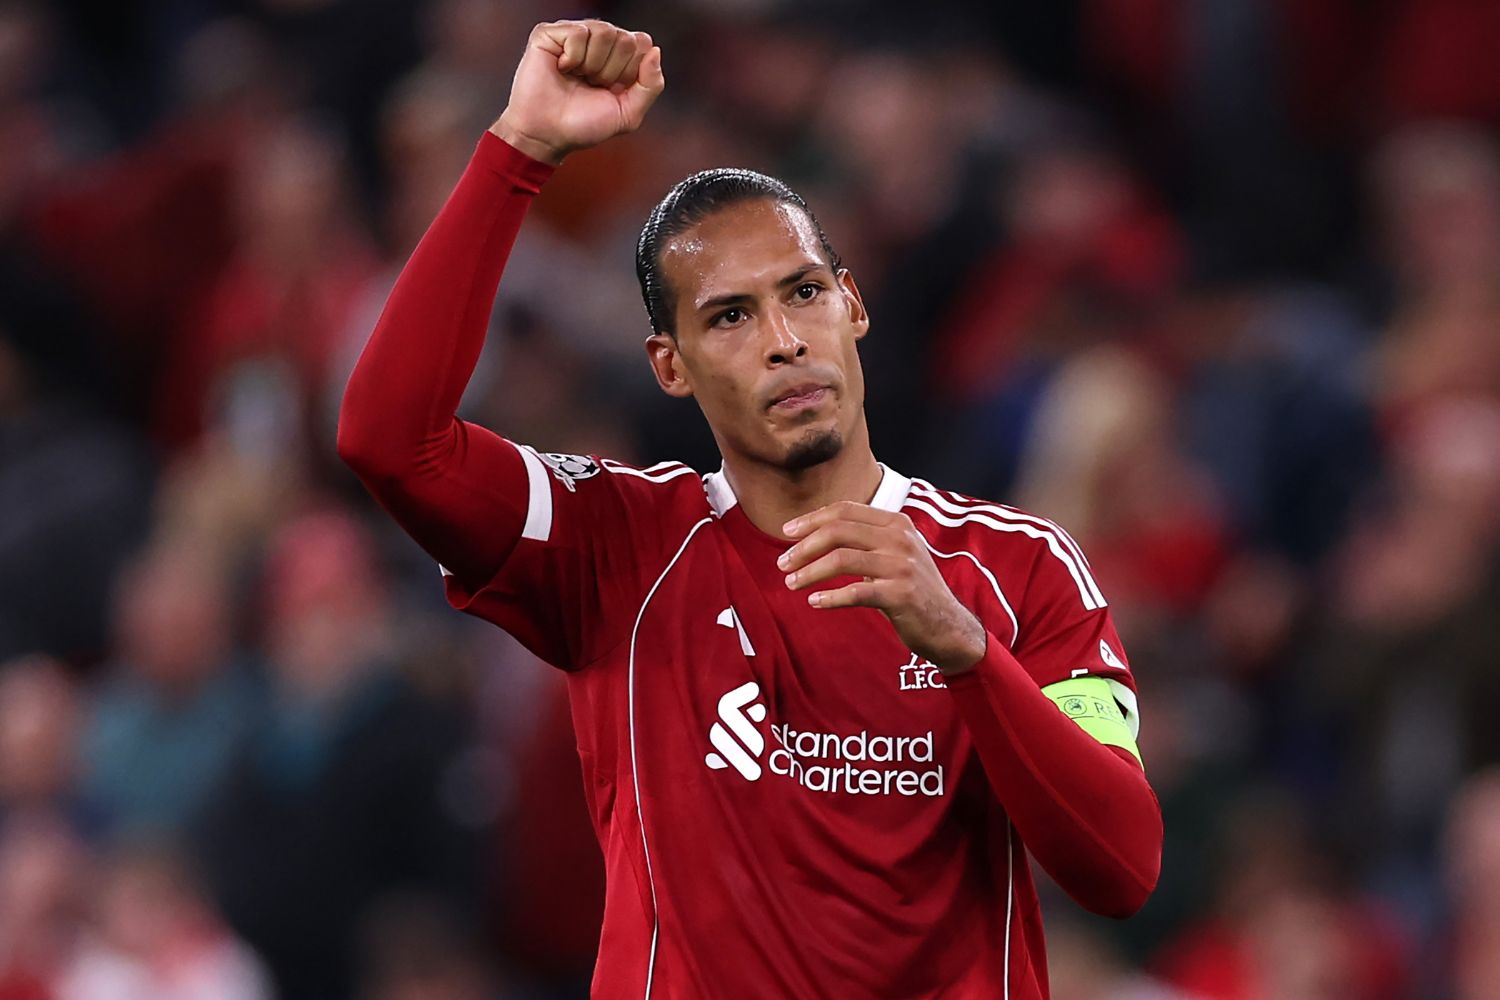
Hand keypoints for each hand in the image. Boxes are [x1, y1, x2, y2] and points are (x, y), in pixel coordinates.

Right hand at [489, 19, 664, 164]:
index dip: (631, 70)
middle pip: (626, 38)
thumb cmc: (582, 125)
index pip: (642, 43)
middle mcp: (598, 42)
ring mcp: (575, 35)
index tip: (614, 89)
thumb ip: (651, 85)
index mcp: (618, 56)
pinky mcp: (551, 34)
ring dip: (593, 64)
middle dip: (612, 71)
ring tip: (578, 77)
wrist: (547, 135)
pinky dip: (574, 57)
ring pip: (605, 31)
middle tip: (592, 85)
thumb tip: (655, 51)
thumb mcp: (628, 113)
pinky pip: (579, 32)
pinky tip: (562, 68)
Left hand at [779, 502, 987, 674]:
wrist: (948, 625)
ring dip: (810, 571)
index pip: (845, 510)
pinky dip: (830, 597)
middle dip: (804, 546)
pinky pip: (855, 592)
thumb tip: (815, 534)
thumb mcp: (894, 554)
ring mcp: (902, 566)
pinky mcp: (901, 594)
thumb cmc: (912, 589)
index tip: (787, 532)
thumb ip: (865, 540)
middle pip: (839, 531)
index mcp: (896, 523)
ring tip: (791, 583)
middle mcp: (900, 539)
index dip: (812, 519)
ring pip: (842, 559)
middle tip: (782, 563)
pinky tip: (814, 601)